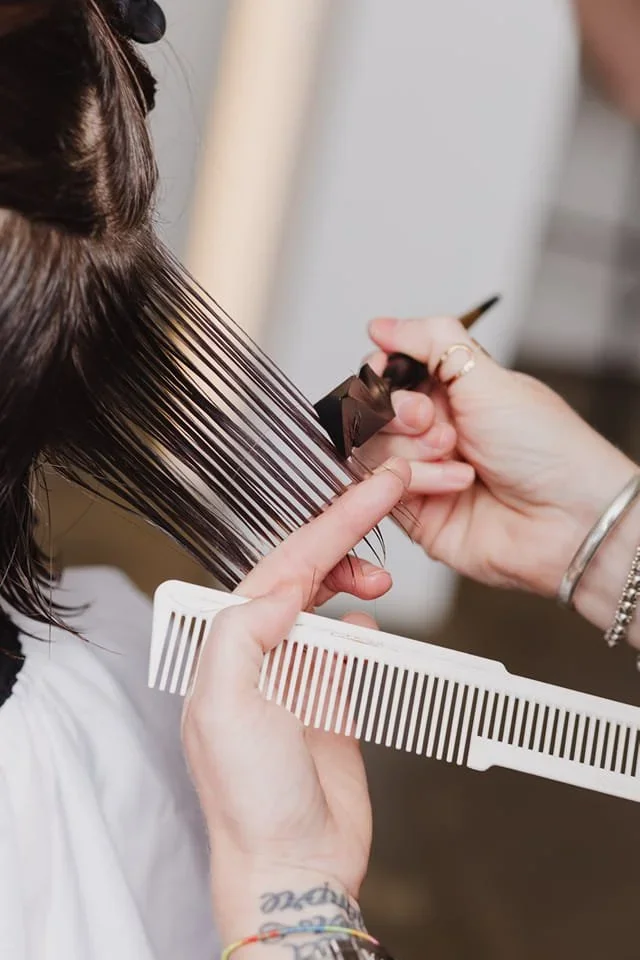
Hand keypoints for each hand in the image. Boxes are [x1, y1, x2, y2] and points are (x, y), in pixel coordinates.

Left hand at [181, 460, 408, 948]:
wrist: (293, 866)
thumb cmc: (248, 798)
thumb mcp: (224, 704)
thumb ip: (244, 631)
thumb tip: (282, 586)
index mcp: (228, 647)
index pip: (282, 566)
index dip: (329, 526)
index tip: (371, 495)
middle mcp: (260, 656)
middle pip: (303, 574)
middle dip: (344, 537)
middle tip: (386, 509)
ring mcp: (296, 677)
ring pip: (323, 603)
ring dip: (351, 576)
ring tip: (381, 576)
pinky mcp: (328, 703)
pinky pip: (344, 647)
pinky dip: (359, 622)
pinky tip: (368, 614)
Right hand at [361, 315, 636, 601]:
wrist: (567, 516)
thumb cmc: (545, 447)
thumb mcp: (486, 376)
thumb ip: (430, 340)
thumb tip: (382, 325)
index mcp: (450, 392)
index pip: (386, 376)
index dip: (381, 375)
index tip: (388, 373)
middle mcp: (431, 431)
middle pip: (372, 413)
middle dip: (398, 412)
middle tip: (432, 420)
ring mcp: (421, 472)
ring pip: (373, 450)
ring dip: (413, 449)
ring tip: (455, 454)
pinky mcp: (415, 512)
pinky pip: (384, 489)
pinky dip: (418, 480)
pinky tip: (457, 483)